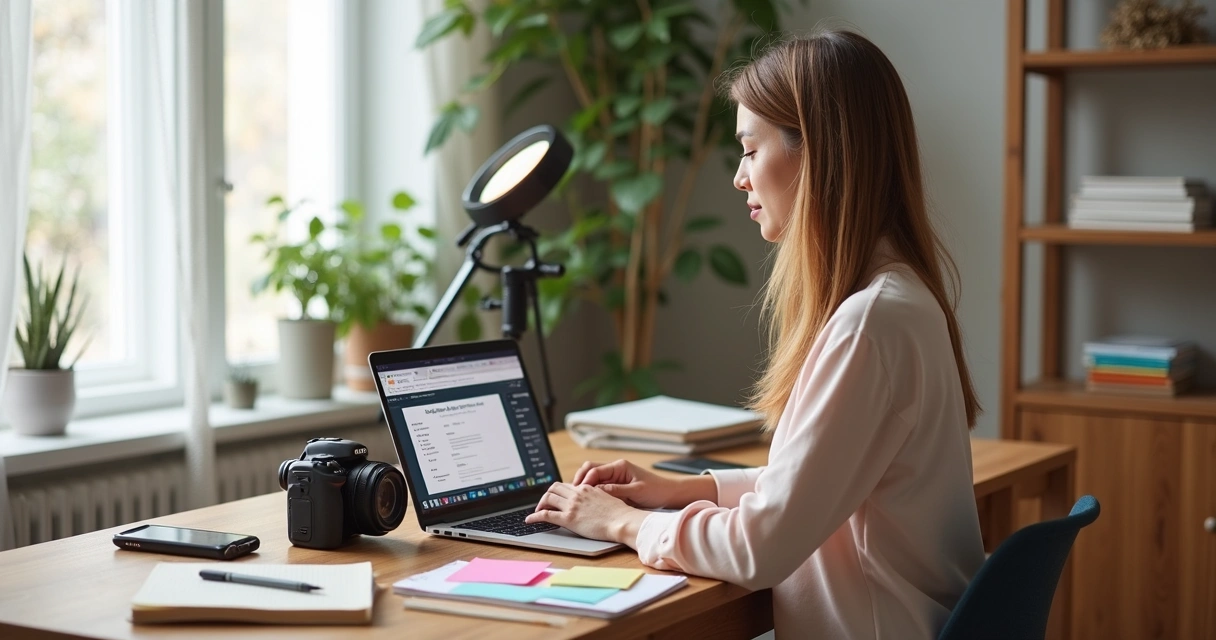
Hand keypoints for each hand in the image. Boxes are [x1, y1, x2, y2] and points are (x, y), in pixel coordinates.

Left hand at [524, 483, 648, 545]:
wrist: (622, 520)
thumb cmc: (620, 514)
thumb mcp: (608, 500)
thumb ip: (597, 498)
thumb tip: (596, 503)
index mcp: (586, 488)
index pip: (566, 485)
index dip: (558, 491)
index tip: (555, 498)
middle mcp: (577, 494)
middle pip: (554, 488)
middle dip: (546, 495)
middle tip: (544, 504)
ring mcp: (572, 505)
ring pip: (548, 498)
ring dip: (540, 504)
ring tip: (536, 512)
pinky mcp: (569, 518)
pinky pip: (546, 514)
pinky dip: (535, 516)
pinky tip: (530, 520)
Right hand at [572, 459, 715, 508]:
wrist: (670, 494)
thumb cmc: (656, 491)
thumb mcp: (636, 492)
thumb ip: (616, 491)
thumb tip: (598, 491)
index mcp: (620, 467)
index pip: (594, 470)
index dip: (584, 481)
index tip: (577, 492)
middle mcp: (616, 469)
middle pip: (590, 470)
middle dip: (579, 481)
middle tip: (571, 495)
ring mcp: (615, 477)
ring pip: (593, 478)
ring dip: (584, 487)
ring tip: (576, 499)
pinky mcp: (617, 485)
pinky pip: (600, 486)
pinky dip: (592, 492)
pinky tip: (588, 502)